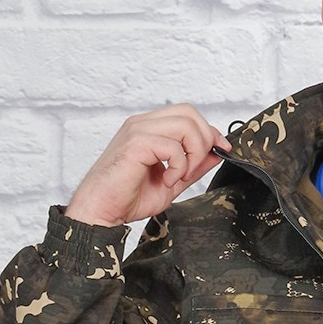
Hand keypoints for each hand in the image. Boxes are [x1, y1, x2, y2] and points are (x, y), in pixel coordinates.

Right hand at [64, 103, 232, 226]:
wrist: (100, 210)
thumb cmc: (127, 198)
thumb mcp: (172, 181)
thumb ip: (193, 166)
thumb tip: (218, 152)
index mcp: (149, 128)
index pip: (188, 115)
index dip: (209, 131)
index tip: (222, 150)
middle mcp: (143, 123)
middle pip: (190, 113)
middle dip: (204, 141)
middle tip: (194, 169)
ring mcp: (138, 130)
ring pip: (186, 125)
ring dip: (192, 155)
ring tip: (179, 177)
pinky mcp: (136, 143)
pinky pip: (173, 146)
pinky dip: (178, 167)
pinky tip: (166, 181)